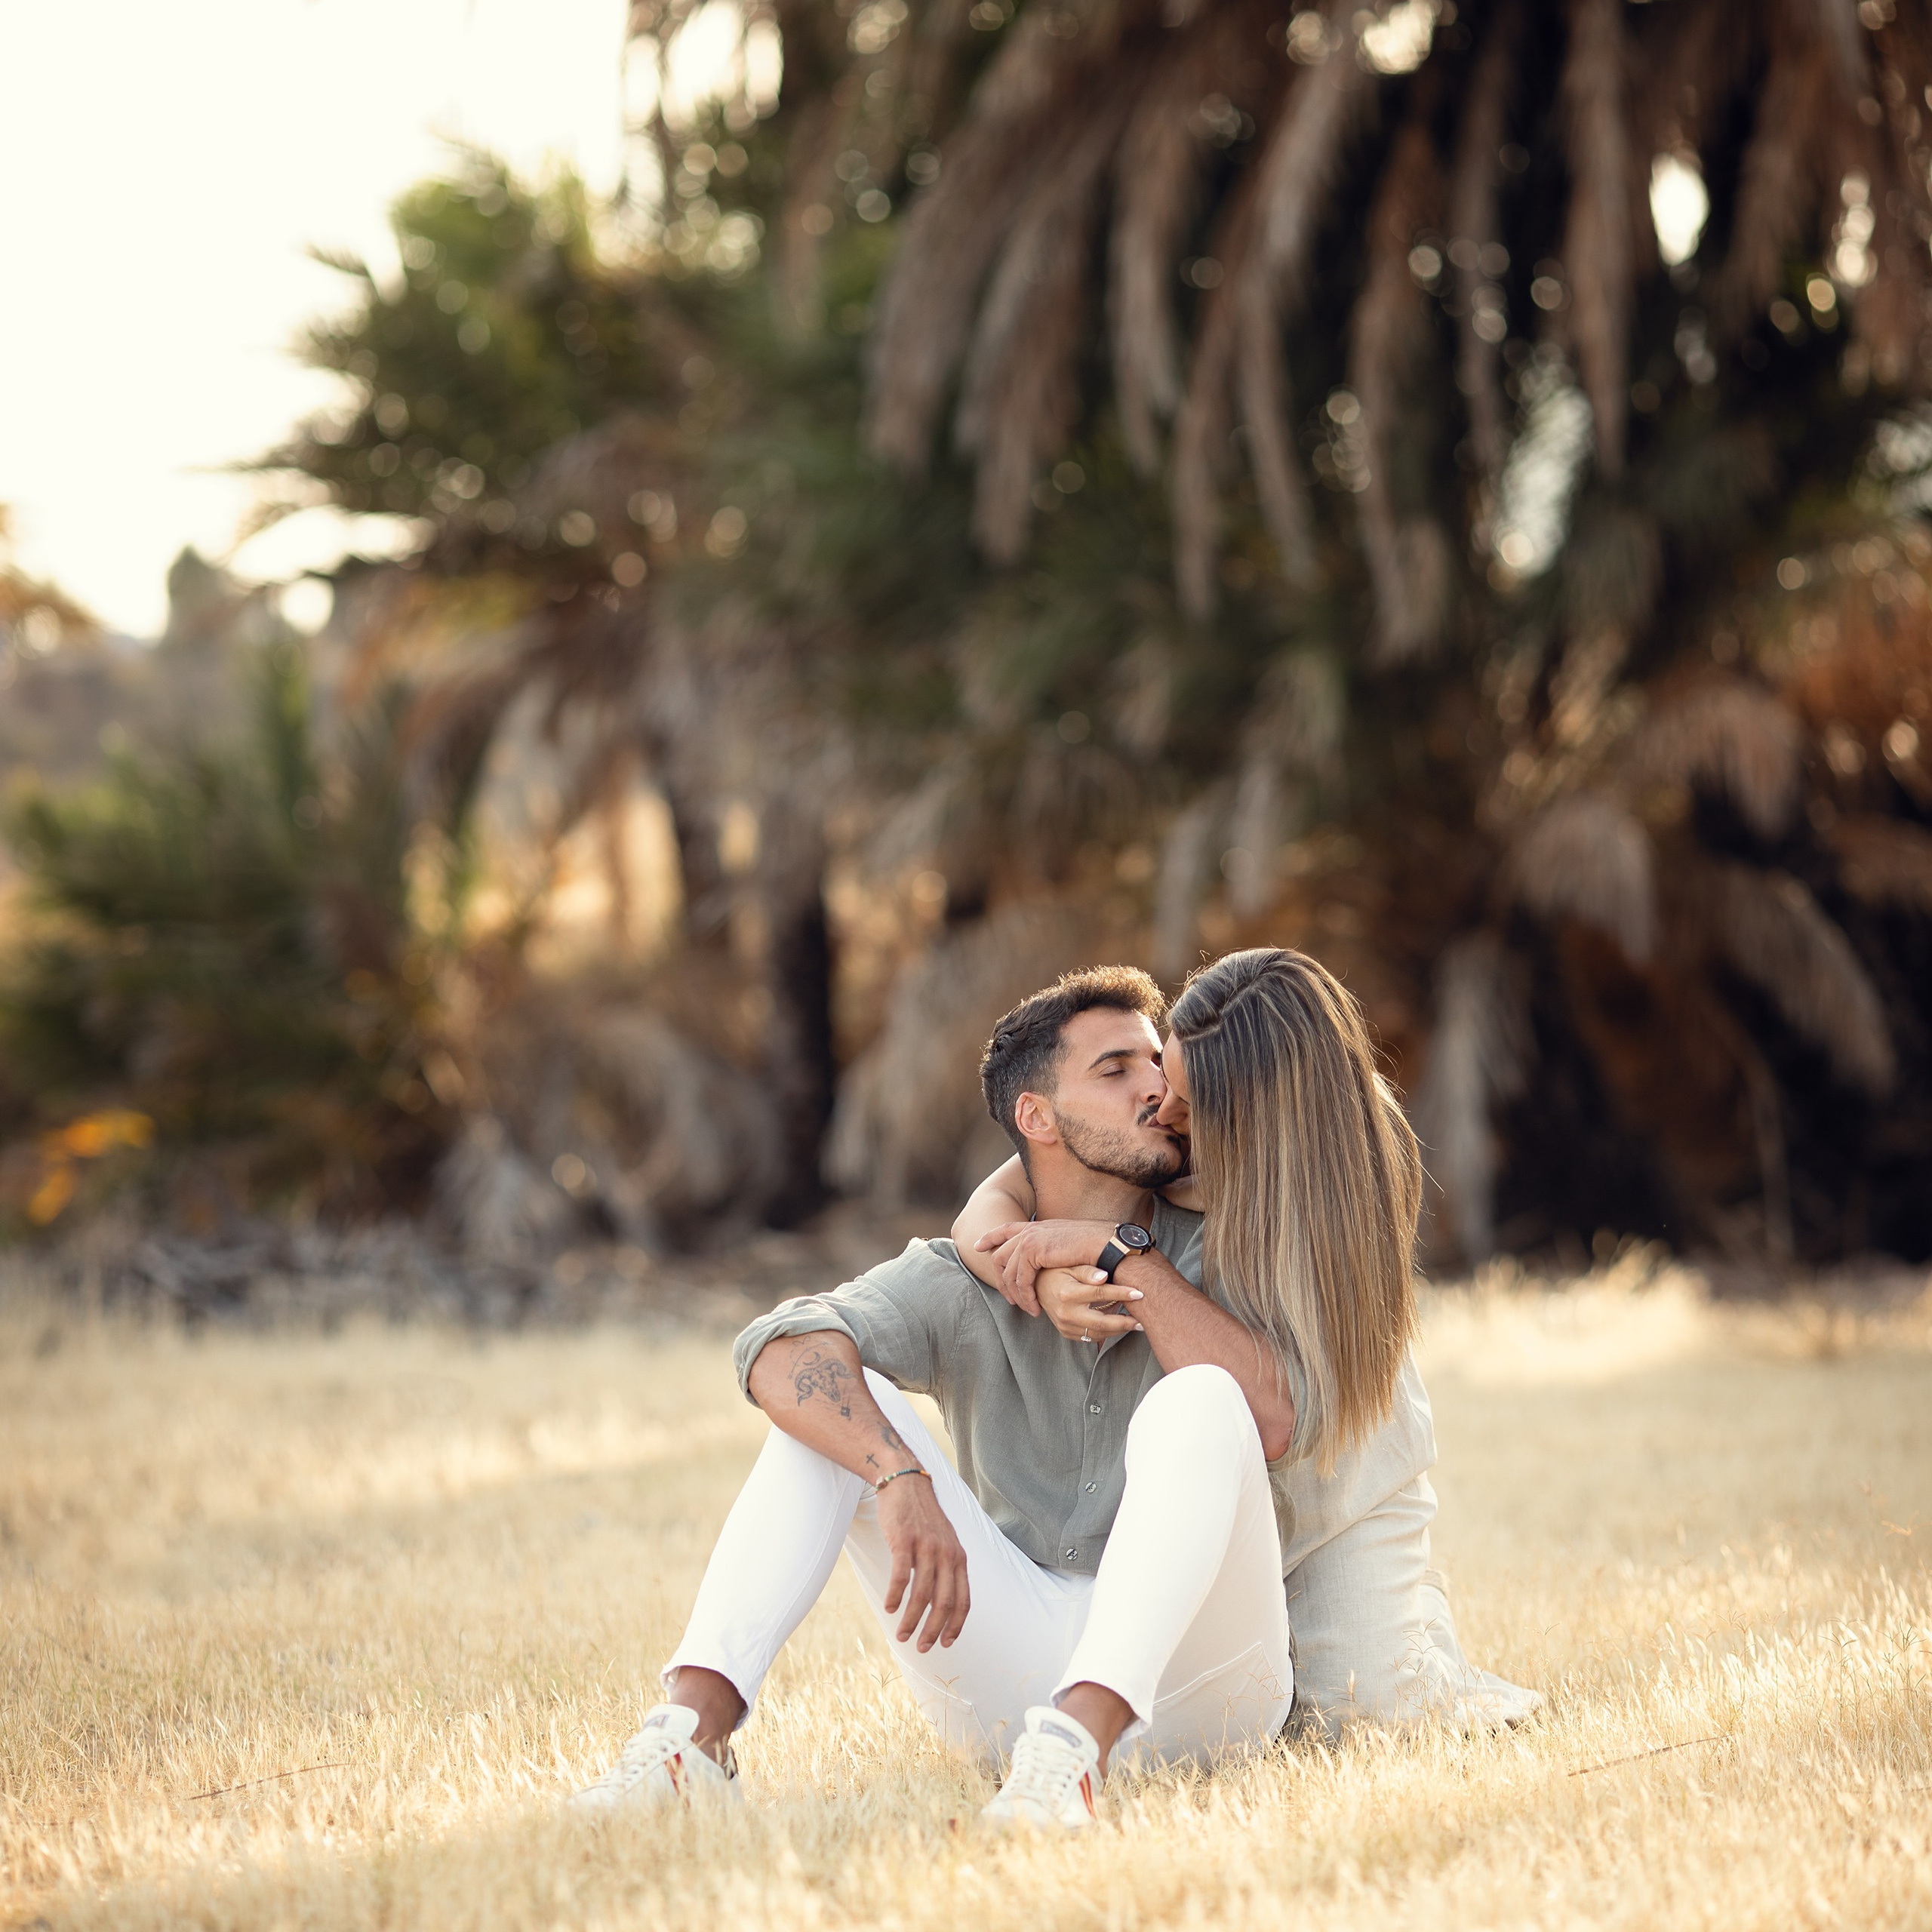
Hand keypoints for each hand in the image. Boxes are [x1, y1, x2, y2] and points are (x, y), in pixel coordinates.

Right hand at [877, 1472, 970, 1651]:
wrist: (906, 1482)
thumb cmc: (923, 1517)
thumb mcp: (945, 1541)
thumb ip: (947, 1567)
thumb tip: (943, 1601)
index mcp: (959, 1557)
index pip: (963, 1600)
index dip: (955, 1626)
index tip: (945, 1644)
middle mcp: (947, 1554)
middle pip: (944, 1603)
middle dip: (933, 1631)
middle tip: (922, 1647)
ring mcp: (926, 1547)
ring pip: (921, 1594)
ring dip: (911, 1620)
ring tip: (901, 1634)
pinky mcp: (904, 1540)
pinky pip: (901, 1576)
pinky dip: (894, 1596)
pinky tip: (888, 1607)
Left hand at [974, 1218, 1115, 1306]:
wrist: (1107, 1245)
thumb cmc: (1096, 1248)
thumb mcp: (1067, 1246)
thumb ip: (1051, 1250)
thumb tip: (1048, 1261)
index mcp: (1037, 1226)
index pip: (1005, 1228)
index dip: (989, 1237)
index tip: (977, 1246)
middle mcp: (1029, 1230)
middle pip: (1000, 1256)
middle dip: (1001, 1280)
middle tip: (1009, 1299)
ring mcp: (1029, 1239)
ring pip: (1008, 1271)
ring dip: (1015, 1294)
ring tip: (1027, 1309)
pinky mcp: (1033, 1251)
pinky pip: (1020, 1279)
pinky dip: (1026, 1296)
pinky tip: (1034, 1307)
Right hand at [1037, 1265, 1142, 1342]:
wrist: (1035, 1286)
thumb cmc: (1056, 1270)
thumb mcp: (1070, 1265)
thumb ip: (1088, 1271)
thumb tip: (1105, 1277)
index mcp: (1067, 1293)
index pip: (1100, 1294)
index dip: (1122, 1293)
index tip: (1139, 1293)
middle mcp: (1065, 1312)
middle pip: (1102, 1323)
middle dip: (1125, 1323)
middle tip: (1142, 1320)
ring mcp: (1064, 1325)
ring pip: (1098, 1334)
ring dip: (1118, 1330)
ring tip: (1134, 1323)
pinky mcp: (1066, 1332)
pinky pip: (1090, 1337)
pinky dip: (1106, 1332)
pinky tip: (1117, 1325)